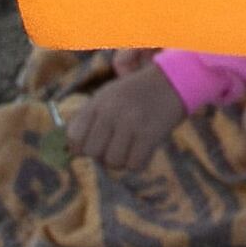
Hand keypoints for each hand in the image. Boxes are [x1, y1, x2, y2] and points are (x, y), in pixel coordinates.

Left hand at [67, 60, 189, 176]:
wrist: (174, 81)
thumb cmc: (136, 93)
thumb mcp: (108, 96)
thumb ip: (88, 119)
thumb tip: (72, 152)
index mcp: (98, 101)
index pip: (74, 136)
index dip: (81, 147)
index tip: (93, 145)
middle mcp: (111, 111)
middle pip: (92, 153)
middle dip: (102, 155)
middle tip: (115, 146)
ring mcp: (131, 123)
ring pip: (113, 162)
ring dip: (122, 160)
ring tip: (130, 147)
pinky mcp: (150, 134)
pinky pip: (134, 165)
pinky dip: (138, 162)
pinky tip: (143, 149)